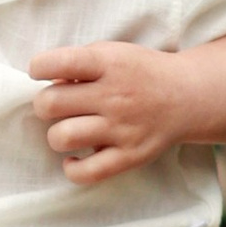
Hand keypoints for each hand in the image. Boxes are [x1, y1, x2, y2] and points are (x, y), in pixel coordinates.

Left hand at [30, 40, 189, 182]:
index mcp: (108, 63)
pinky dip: (72, 169)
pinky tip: (74, 158)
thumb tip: (48, 85)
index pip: (57, 63)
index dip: (38, 67)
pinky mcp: (130, 156)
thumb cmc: (139, 73)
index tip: (40, 72)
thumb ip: (79, 65)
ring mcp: (123, 128)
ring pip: (63, 137)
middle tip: (58, 106)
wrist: (187, 96)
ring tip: (68, 130)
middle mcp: (115, 96)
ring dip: (56, 134)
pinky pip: (87, 172)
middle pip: (50, 104)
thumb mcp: (112, 53)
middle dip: (44, 104)